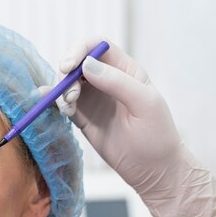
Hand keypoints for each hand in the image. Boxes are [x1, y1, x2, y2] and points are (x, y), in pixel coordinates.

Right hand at [40, 38, 215, 216]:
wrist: (154, 170)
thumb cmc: (157, 135)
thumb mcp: (144, 104)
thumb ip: (117, 82)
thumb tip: (86, 65)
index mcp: (126, 70)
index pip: (97, 46)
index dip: (79, 50)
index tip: (67, 66)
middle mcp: (107, 80)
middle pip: (77, 62)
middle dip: (66, 72)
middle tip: (68, 94)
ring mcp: (94, 99)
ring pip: (68, 83)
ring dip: (61, 90)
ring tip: (69, 107)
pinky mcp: (84, 119)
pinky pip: (65, 104)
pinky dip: (58, 104)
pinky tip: (64, 112)